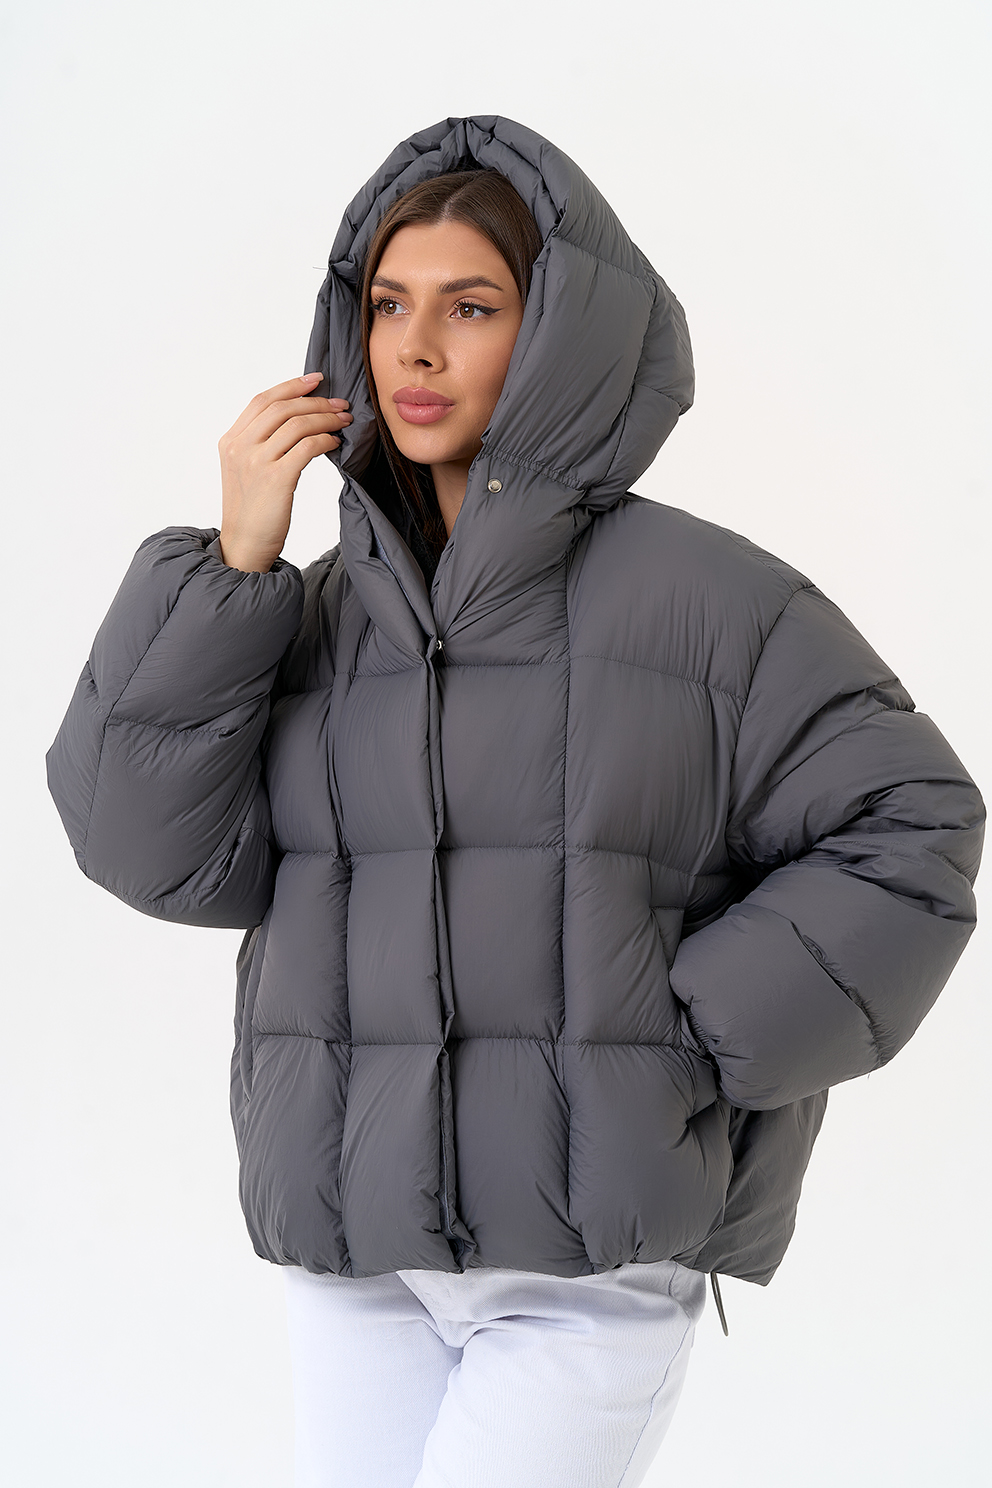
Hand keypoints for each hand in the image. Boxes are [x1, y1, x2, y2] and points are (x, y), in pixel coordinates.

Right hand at [217, 373, 351, 571]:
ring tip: (344, 421)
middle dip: (316, 401)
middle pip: (282, 408)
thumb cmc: (252, 511)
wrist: (244, 546)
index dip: (291, 386)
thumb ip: (260, 444)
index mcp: (230, 441)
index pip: (262, 400)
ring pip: (297, 424)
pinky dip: (325, 440)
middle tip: (340, 404)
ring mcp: (256, 461)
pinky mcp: (276, 478)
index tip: (316, 379)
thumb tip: (297, 420)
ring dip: (325, 418)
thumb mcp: (246, 470)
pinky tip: (335, 443)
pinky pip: (307, 447)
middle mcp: (240, 446)